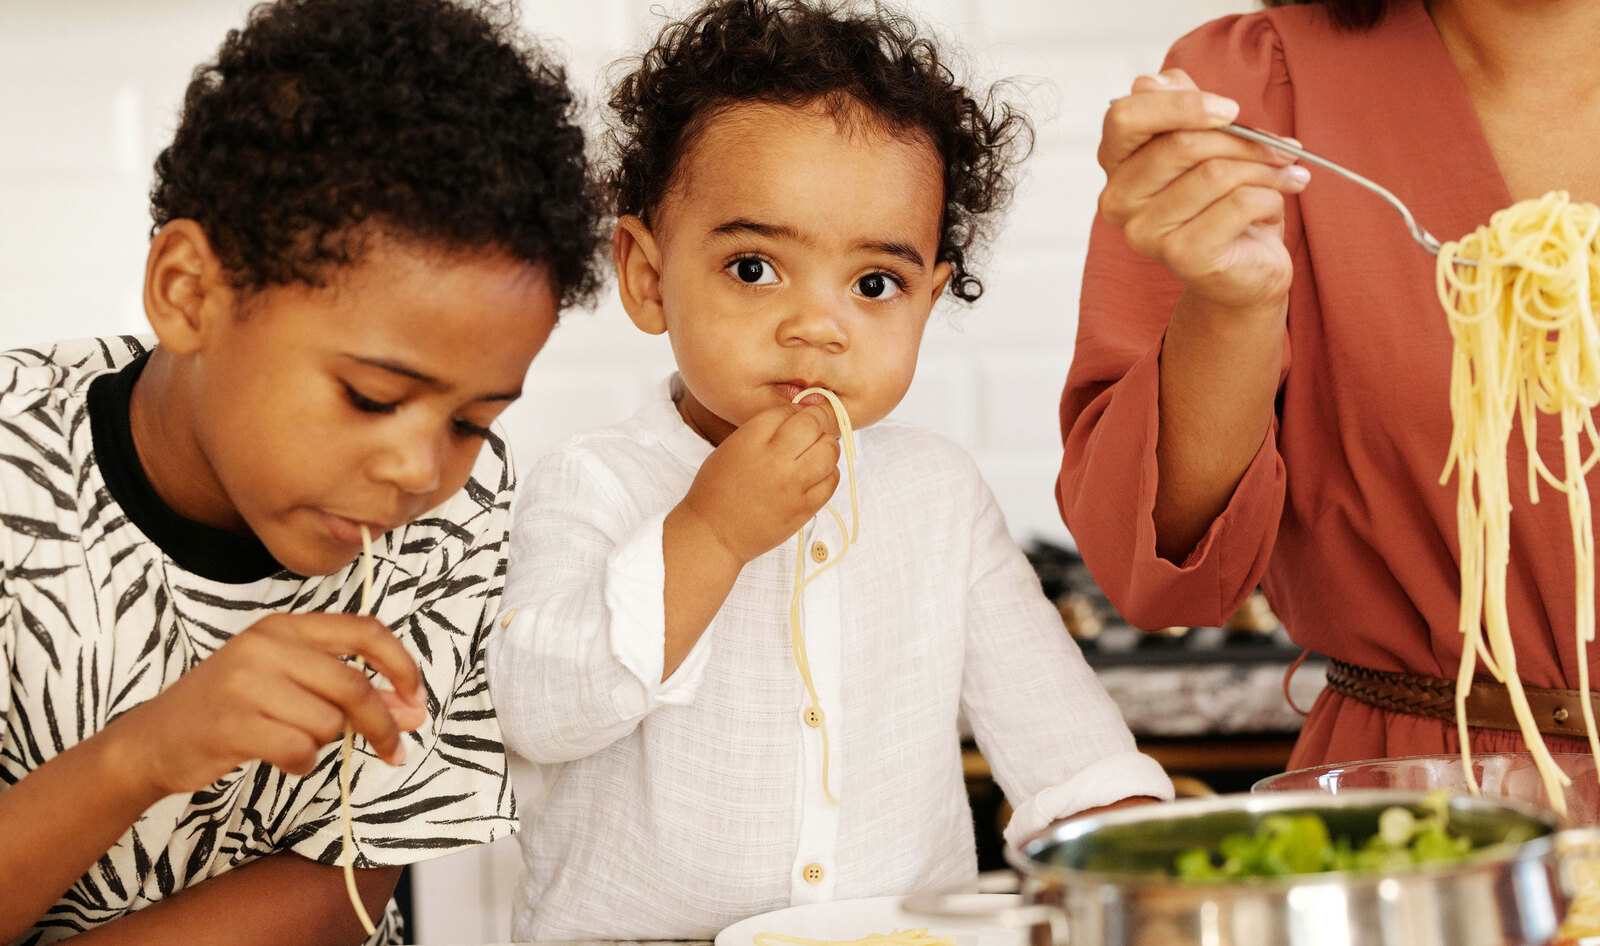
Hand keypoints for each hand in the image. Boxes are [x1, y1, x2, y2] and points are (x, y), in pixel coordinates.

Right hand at [113, 613, 427, 797]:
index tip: (416, 699)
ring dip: (325, 743)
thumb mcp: (290, 685)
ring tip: (295, 741)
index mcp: (285, 627)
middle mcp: (266, 645)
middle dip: (382, 723)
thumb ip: (349, 692)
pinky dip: (301, 763)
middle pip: (353, 685)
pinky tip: (284, 759)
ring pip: (326, 721)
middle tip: (395, 750)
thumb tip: (410, 712)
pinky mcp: (230, 723)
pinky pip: (298, 749)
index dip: (401, 665)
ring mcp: (244, 682)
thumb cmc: (232, 709)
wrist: (153, 739)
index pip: (364, 631)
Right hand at [677, 401, 841, 564]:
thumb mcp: (732, 447)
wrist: (714, 533)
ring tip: (817, 452)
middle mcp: (774, 458)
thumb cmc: (717, 490)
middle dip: (817, 422)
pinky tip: (817, 474)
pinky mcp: (805, 507)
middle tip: (814, 430)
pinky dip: (829, 472)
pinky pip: (832, 480)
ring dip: (827, 446)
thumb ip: (763, 430)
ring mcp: (793, 484)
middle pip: (813, 424)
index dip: (796, 410)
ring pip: (830, 450)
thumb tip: (797, 418)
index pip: (787, 410)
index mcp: (750, 439)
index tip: (796, 418)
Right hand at [1099, 69, 1306, 311]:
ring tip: (1286, 176)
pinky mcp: (1181, 255)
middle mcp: (1118, 200)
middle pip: (1181, 144)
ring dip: (1265, 169)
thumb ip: (1180, 107)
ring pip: (1215, 173)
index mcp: (1116, 165)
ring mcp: (1144, 232)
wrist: (1243, 270)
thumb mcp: (1206, 142)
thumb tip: (1155, 81)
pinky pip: (1238, 204)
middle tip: (1282, 147)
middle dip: (1243, 140)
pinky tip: (1274, 207)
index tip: (1231, 109)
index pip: (1124, 117)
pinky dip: (1270, 199)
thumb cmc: (1223, 201)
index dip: (1180, 104)